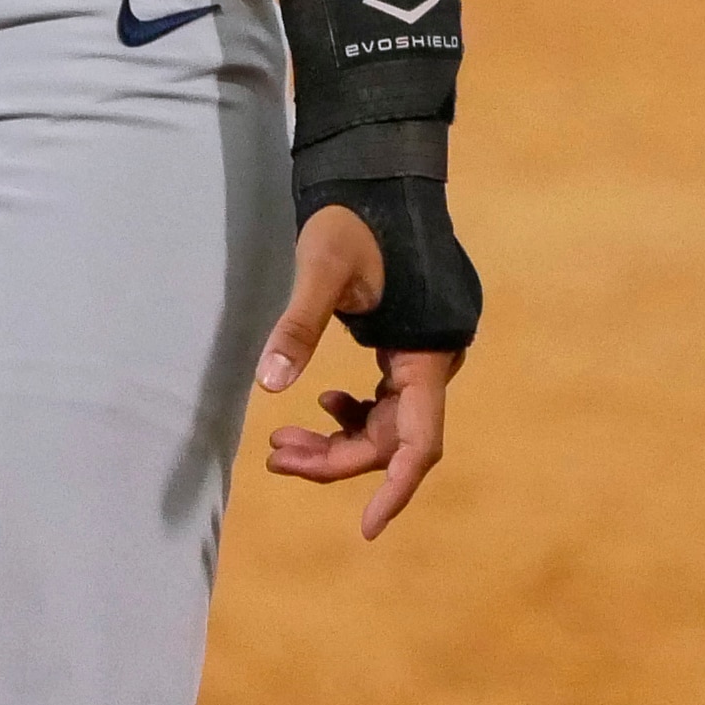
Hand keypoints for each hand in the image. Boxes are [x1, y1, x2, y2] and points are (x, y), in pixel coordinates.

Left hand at [256, 200, 462, 539]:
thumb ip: (298, 327)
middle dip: (336, 458)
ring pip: (387, 424)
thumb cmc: (351, 217)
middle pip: (393, 440)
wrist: (376, 176)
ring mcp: (424, 355)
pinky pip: (387, 400)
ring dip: (339, 439)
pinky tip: (321, 402)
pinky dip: (353, 413)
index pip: (418, 444)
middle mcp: (436, 361)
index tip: (364, 529)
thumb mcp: (319, 269)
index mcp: (427, 353)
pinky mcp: (408, 344)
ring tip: (282, 441)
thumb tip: (269, 387)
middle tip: (275, 455)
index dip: (394, 491)